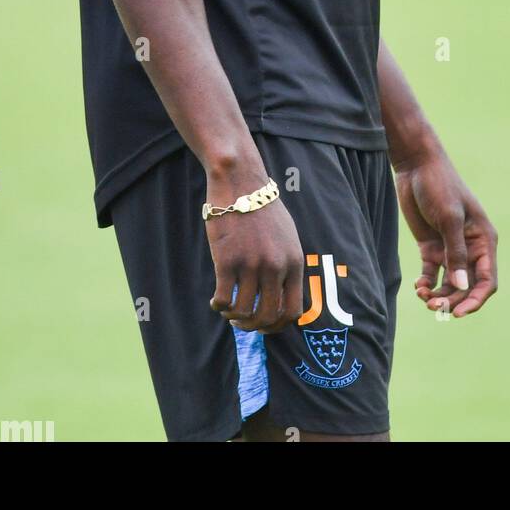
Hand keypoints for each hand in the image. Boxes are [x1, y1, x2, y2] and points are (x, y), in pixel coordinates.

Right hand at [206, 196, 303, 334]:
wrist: (240, 183)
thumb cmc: (263, 209)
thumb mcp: (288, 236)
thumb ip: (288, 264)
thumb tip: (283, 294)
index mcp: (294, 262)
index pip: (293, 311)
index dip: (277, 325)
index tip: (265, 324)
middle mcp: (276, 267)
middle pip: (267, 316)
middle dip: (253, 326)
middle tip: (242, 322)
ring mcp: (251, 265)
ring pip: (243, 312)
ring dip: (233, 317)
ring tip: (227, 310)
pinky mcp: (227, 261)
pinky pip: (223, 299)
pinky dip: (218, 305)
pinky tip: (215, 300)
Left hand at [395, 149, 497, 318]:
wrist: (416, 166)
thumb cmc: (439, 186)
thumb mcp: (449, 218)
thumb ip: (455, 252)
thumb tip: (462, 286)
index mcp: (483, 240)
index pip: (487, 280)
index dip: (475, 300)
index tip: (458, 313)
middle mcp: (469, 248)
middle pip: (467, 287)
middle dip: (453, 300)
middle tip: (433, 306)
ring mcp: (450, 248)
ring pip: (450, 284)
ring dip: (439, 295)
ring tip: (423, 297)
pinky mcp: (431, 247)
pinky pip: (432, 275)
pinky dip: (427, 285)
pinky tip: (418, 287)